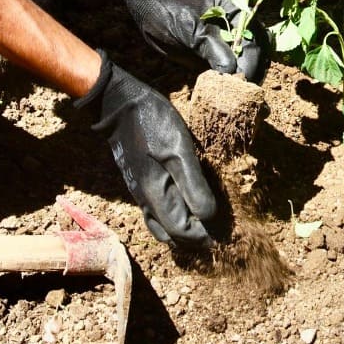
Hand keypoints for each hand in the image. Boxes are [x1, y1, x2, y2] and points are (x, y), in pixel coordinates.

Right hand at [77, 52, 217, 244]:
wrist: (120, 105)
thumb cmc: (153, 124)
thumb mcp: (179, 150)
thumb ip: (193, 186)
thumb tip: (208, 216)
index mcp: (157, 195)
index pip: (182, 232)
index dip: (203, 237)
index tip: (223, 235)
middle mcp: (146, 200)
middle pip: (172, 234)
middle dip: (195, 239)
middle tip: (218, 235)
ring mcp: (140, 192)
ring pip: (162, 226)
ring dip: (183, 231)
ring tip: (204, 226)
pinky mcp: (140, 181)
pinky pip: (156, 213)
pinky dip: (172, 220)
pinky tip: (184, 209)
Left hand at [117, 0, 266, 82]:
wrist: (146, 7)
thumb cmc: (168, 9)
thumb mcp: (190, 28)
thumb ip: (212, 47)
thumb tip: (232, 71)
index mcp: (236, 10)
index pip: (254, 38)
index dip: (251, 62)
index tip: (242, 82)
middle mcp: (237, 24)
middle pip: (255, 52)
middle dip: (251, 73)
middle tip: (242, 95)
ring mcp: (227, 39)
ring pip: (245, 62)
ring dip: (242, 80)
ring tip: (235, 97)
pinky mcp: (215, 53)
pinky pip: (228, 69)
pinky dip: (228, 82)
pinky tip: (224, 94)